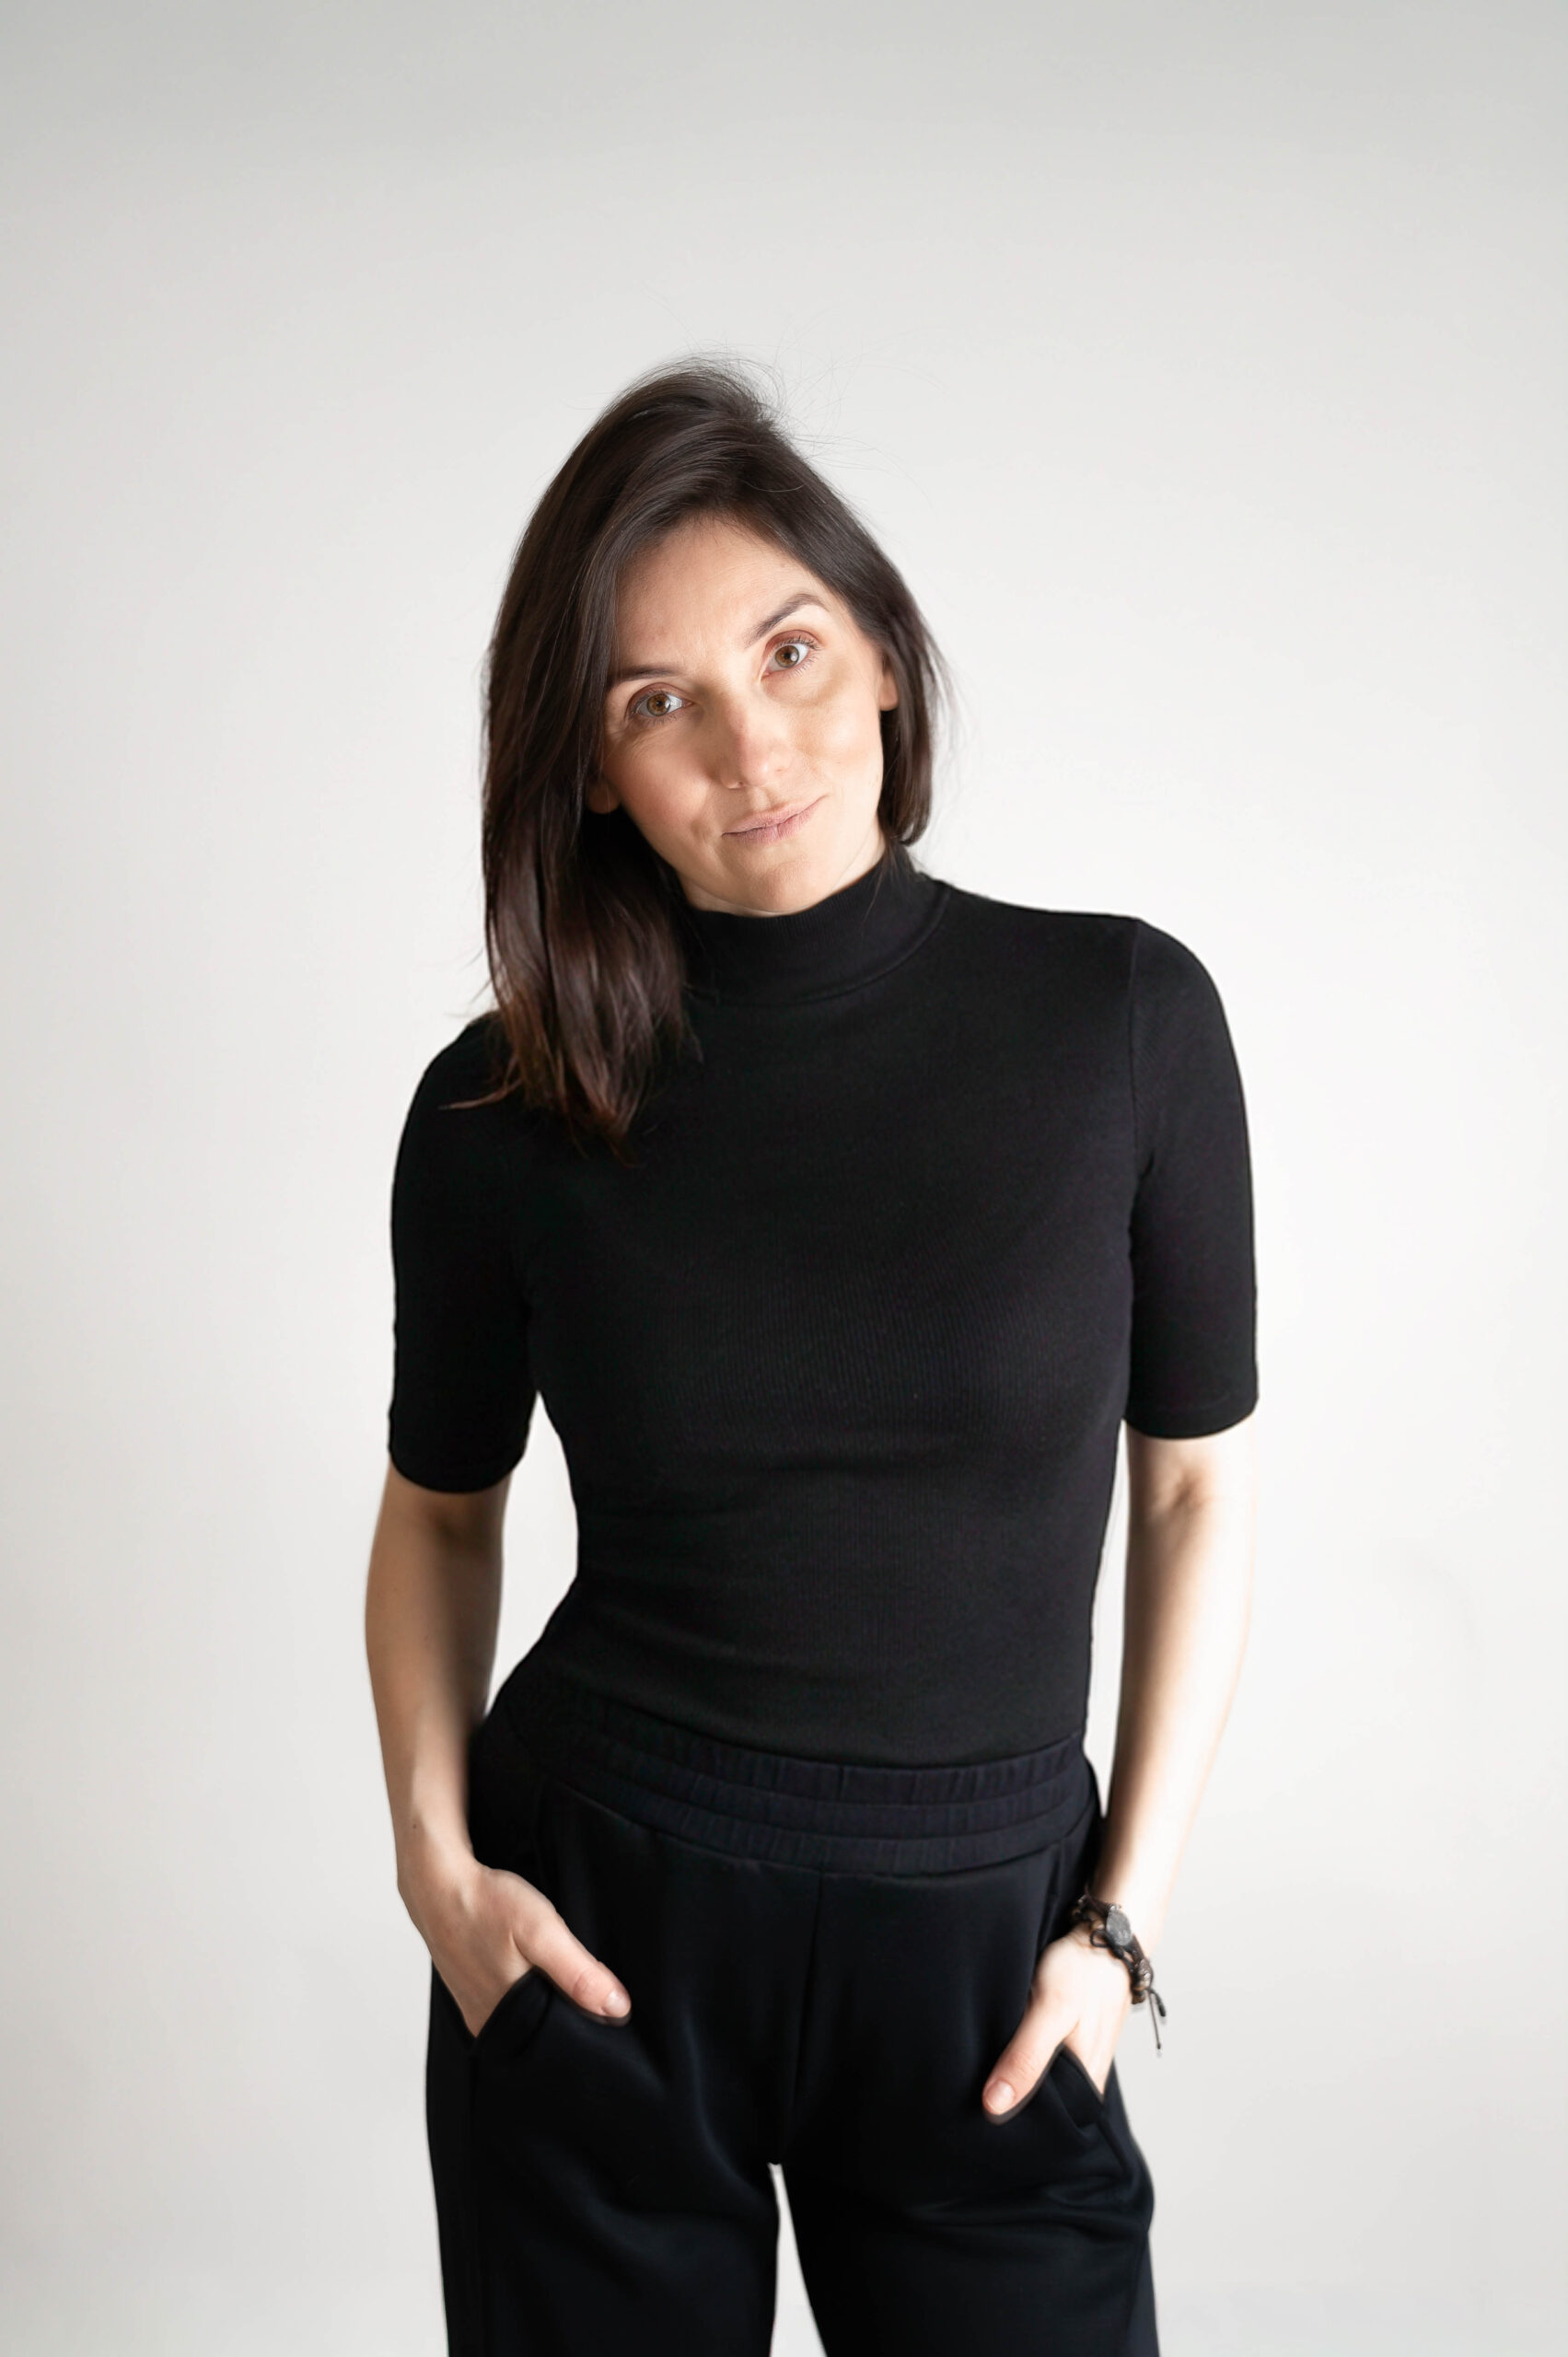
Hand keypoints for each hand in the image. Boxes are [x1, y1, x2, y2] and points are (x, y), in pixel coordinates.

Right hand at [401, 1843, 630, 2038]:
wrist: (437, 1882)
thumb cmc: (485, 1904)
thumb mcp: (541, 1932)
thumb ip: (578, 1973)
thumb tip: (617, 2008)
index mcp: (507, 2022)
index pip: (559, 2040)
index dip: (588, 2025)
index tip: (613, 2010)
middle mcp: (490, 2023)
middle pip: (544, 2030)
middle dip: (570, 2013)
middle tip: (593, 1987)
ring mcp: (477, 2007)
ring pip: (527, 2015)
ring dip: (548, 1998)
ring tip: (565, 1974)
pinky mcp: (471, 1990)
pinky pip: (509, 2001)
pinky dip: (526, 1988)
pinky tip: (533, 1967)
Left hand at [983, 1924, 1132, 2115]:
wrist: (1105, 1936)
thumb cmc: (1082, 1971)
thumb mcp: (1050, 2011)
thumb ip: (1026, 2059)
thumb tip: (994, 2107)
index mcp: (1086, 2089)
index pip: (1041, 2122)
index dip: (1008, 2116)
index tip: (975, 2106)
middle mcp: (1085, 2082)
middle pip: (1039, 2103)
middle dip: (1007, 2093)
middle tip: (973, 2079)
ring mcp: (1079, 2061)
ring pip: (1038, 2080)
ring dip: (1014, 2070)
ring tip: (987, 2058)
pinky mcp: (1070, 2042)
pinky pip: (1041, 2059)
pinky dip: (1022, 2051)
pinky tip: (1006, 2041)